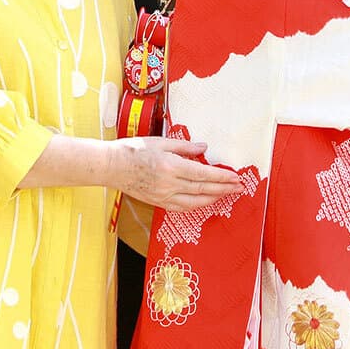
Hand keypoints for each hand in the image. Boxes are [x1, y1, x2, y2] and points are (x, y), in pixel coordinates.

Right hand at [110, 137, 245, 210]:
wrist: (111, 166)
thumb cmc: (133, 150)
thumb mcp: (160, 141)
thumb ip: (184, 146)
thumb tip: (204, 148)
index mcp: (171, 166)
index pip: (203, 173)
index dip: (222, 177)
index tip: (235, 177)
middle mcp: (169, 183)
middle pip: (203, 188)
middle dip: (223, 189)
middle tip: (238, 188)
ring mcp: (163, 195)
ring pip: (195, 201)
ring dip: (213, 198)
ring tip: (226, 194)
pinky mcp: (158, 202)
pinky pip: (182, 207)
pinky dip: (197, 205)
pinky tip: (205, 201)